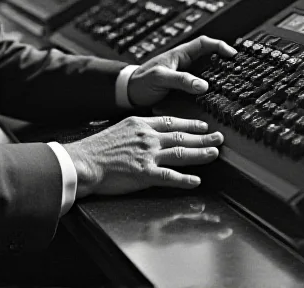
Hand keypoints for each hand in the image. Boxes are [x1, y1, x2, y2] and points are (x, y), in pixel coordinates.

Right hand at [62, 115, 222, 197]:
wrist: (83, 160)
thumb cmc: (96, 148)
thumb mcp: (118, 129)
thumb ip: (136, 130)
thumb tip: (148, 132)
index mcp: (140, 124)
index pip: (171, 121)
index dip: (190, 123)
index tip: (202, 125)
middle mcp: (147, 136)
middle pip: (181, 136)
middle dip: (203, 137)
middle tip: (219, 138)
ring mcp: (147, 154)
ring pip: (181, 153)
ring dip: (201, 153)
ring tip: (215, 154)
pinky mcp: (144, 173)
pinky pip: (169, 176)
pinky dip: (185, 179)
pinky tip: (196, 181)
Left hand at [127, 35, 235, 107]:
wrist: (129, 93)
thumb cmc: (141, 81)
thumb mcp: (160, 78)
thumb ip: (181, 80)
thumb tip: (204, 85)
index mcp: (179, 55)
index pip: (204, 44)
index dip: (220, 46)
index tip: (233, 55)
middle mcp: (184, 64)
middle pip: (210, 59)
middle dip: (225, 63)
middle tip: (239, 72)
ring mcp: (184, 76)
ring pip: (207, 74)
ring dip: (219, 78)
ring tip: (233, 86)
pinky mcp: (182, 90)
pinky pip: (200, 88)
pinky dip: (210, 92)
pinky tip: (217, 100)